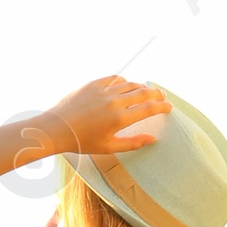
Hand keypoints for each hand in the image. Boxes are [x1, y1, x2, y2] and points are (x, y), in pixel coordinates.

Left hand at [28, 77, 171, 162]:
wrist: (57, 128)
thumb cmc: (82, 142)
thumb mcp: (109, 147)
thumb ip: (133, 143)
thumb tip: (152, 138)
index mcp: (120, 119)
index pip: (149, 108)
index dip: (162, 107)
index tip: (169, 107)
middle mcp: (115, 102)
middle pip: (144, 93)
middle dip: (157, 94)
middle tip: (163, 96)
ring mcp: (104, 91)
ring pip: (130, 84)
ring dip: (142, 87)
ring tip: (147, 91)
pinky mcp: (93, 84)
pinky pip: (115, 79)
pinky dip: (124, 82)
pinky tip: (126, 86)